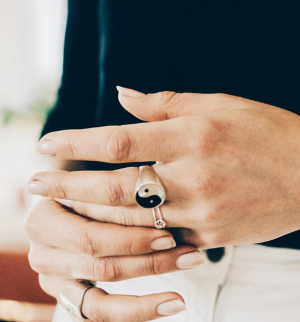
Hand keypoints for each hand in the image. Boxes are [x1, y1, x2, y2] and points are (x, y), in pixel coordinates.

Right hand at [24, 198, 202, 320]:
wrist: (70, 213)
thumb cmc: (87, 193)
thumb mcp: (93, 184)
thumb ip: (116, 186)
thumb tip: (159, 185)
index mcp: (42, 217)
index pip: (89, 225)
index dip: (130, 227)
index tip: (170, 222)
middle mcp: (41, 251)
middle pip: (96, 253)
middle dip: (143, 250)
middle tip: (184, 245)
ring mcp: (53, 279)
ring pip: (104, 282)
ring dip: (150, 271)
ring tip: (187, 261)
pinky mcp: (69, 298)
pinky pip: (102, 312)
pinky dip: (139, 309)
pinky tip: (172, 302)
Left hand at [27, 88, 299, 248]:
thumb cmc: (265, 131)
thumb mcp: (218, 103)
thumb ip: (163, 103)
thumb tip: (121, 94)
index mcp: (193, 134)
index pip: (120, 140)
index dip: (78, 142)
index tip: (47, 142)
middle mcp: (193, 176)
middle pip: (115, 186)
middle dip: (68, 184)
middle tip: (35, 183)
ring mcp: (201, 212)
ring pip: (130, 221)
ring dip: (89, 214)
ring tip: (60, 205)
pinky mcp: (209, 237)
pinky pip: (158, 241)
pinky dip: (127, 236)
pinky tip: (103, 230)